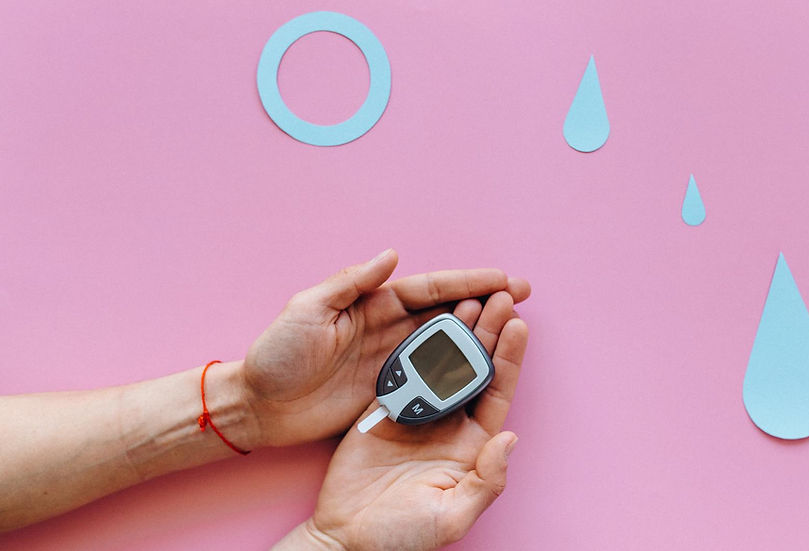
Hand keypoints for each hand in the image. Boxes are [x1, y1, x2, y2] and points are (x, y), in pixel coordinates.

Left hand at [241, 249, 529, 446]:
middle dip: (486, 301)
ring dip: (479, 333)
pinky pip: (432, 378)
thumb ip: (350, 282)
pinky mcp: (389, 391)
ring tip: (514, 327)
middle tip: (522, 295)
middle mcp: (388, 328)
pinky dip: (458, 371)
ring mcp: (391, 361)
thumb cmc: (276, 355)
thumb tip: (391, 255)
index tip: (502, 277)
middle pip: (447, 311)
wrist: (259, 406)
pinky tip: (483, 369)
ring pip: (446, 342)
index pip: (429, 288)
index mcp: (372, 303)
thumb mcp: (307, 310)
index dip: (467, 281)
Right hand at [296, 290, 528, 550]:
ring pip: (442, 362)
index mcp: (471, 445)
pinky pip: (406, 370)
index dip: (509, 358)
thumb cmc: (402, 536)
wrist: (345, 538)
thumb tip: (511, 440)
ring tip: (467, 298)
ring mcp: (417, 413)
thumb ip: (486, 481)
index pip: (497, 392)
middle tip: (498, 296)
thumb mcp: (451, 515)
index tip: (519, 324)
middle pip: (474, 368)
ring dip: (455, 331)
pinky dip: (416, 345)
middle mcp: (449, 423)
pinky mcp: (386, 408)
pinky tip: (426, 319)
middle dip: (488, 331)